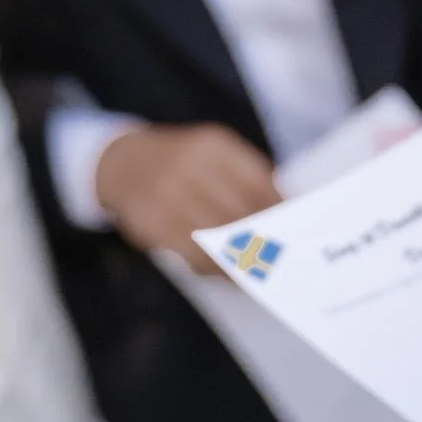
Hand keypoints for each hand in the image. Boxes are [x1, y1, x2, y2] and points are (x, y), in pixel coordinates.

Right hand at [94, 123, 277, 272]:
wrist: (123, 162)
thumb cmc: (182, 165)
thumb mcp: (213, 156)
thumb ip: (248, 179)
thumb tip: (288, 213)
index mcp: (212, 147)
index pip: (258, 185)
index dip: (280, 214)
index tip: (298, 233)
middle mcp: (187, 166)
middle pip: (238, 214)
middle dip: (263, 241)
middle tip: (282, 262)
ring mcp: (164, 194)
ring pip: (216, 239)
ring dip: (239, 262)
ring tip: (256, 274)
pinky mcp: (149, 222)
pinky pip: (190, 253)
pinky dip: (212, 268)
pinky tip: (225, 272)